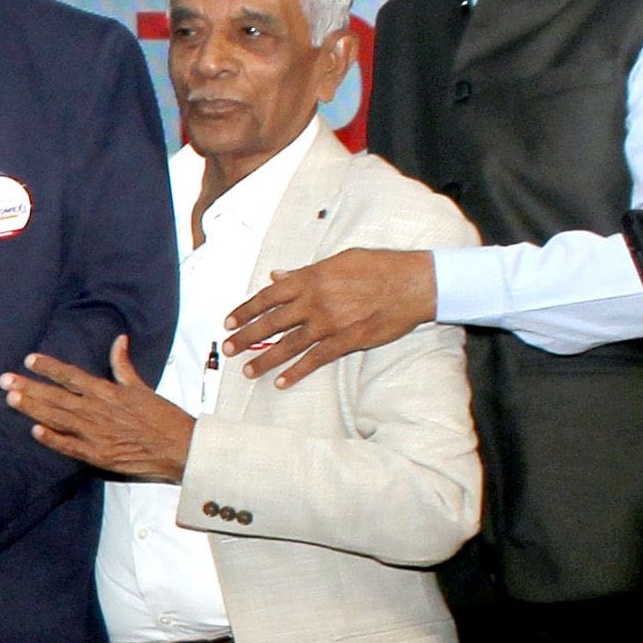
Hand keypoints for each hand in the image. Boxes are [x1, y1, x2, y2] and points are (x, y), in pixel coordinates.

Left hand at [0, 337, 195, 480]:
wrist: (182, 448)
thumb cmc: (164, 418)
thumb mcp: (142, 388)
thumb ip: (124, 366)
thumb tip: (119, 340)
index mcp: (108, 392)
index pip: (72, 375)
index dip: (49, 367)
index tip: (29, 359)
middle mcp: (99, 410)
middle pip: (58, 396)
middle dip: (29, 387)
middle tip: (5, 380)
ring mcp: (97, 434)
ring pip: (59, 419)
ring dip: (34, 409)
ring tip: (12, 399)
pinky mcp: (99, 455)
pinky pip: (71, 446)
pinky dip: (53, 439)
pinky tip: (34, 431)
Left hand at [223, 247, 433, 387]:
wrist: (414, 282)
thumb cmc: (380, 266)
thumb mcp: (339, 260)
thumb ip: (305, 271)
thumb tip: (277, 276)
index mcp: (311, 278)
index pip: (267, 296)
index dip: (245, 310)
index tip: (229, 321)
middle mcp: (315, 300)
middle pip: (271, 322)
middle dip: (246, 337)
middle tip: (228, 349)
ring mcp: (330, 322)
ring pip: (289, 344)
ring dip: (265, 359)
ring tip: (247, 370)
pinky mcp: (348, 340)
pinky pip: (316, 359)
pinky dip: (297, 372)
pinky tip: (282, 382)